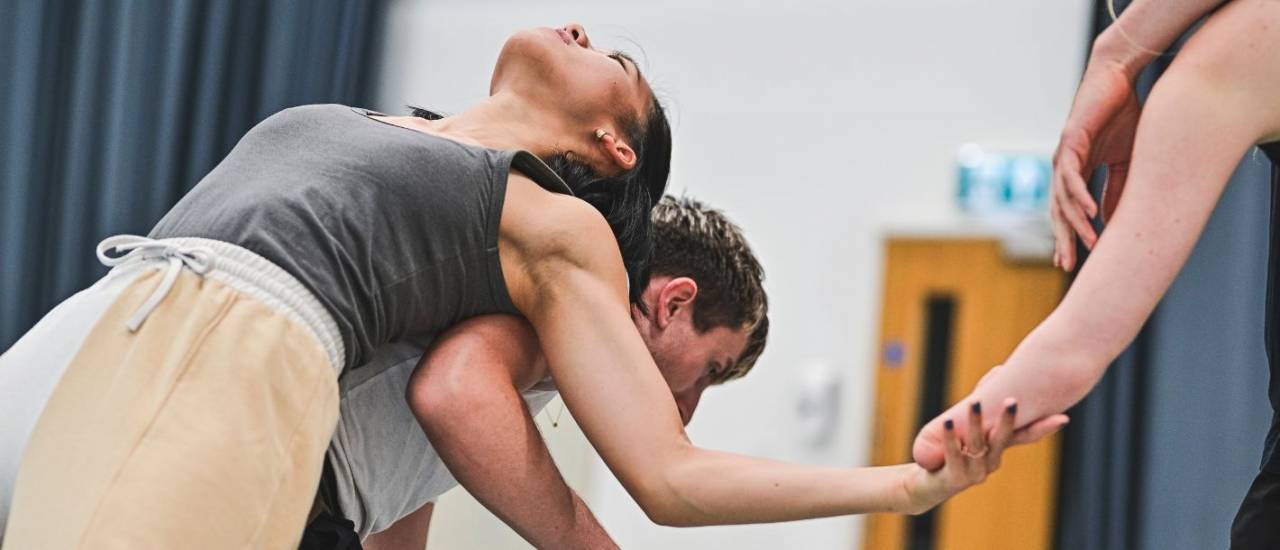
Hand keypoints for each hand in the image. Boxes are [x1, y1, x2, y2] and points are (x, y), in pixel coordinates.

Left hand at [903, 399, 1067, 512]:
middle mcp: (990, 463)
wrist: (929, 483)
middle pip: (1003, 440)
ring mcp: (974, 473)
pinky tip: (947, 422)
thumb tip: (1001, 369)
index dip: (1043, 429)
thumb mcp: (971, 425)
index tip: (1062, 418)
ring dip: (975, 423)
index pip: (1024, 438)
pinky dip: (951, 437)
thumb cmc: (953, 450)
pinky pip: (953, 454)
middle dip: (1008, 420)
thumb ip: (985, 401)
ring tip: (973, 402)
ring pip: (977, 445)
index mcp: (998, 450)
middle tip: (1013, 401)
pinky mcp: (954, 478)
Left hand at [1050, 59, 1140, 271]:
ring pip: (1064, 197)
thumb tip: (1114, 219)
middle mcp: (1063, 168)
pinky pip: (1072, 174)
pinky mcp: (1070, 141)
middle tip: (1066, 264)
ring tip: (1088, 243)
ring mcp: (1064, 155)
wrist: (1117, 79)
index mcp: (1074, 173)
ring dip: (1075, 222)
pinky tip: (1088, 213)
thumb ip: (1117, 187)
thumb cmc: (1122, 116)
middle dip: (1063, 238)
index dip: (1067, 236)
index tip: (1070, 262)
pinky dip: (1079, 195)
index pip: (1067, 212)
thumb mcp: (1124, 159)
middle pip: (1058, 211)